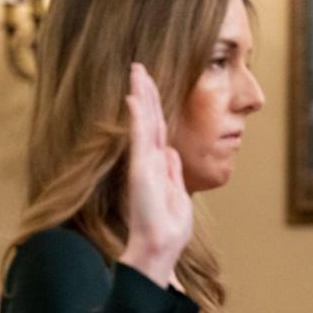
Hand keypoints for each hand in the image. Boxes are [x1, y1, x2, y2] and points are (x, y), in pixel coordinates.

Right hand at [118, 63, 192, 287]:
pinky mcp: (141, 170)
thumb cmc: (168, 227)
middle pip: (148, 119)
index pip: (157, 128)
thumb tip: (172, 152)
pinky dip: (137, 117)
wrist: (160, 247)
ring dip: (141, 95)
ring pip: (143, 122)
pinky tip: (134, 98)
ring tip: (137, 71)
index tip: (149, 84)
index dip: (153, 106)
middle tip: (139, 66)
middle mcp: (147, 160)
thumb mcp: (178, 193)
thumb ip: (173, 172)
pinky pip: (140, 138)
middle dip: (144, 91)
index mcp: (158, 165)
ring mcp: (143, 163)